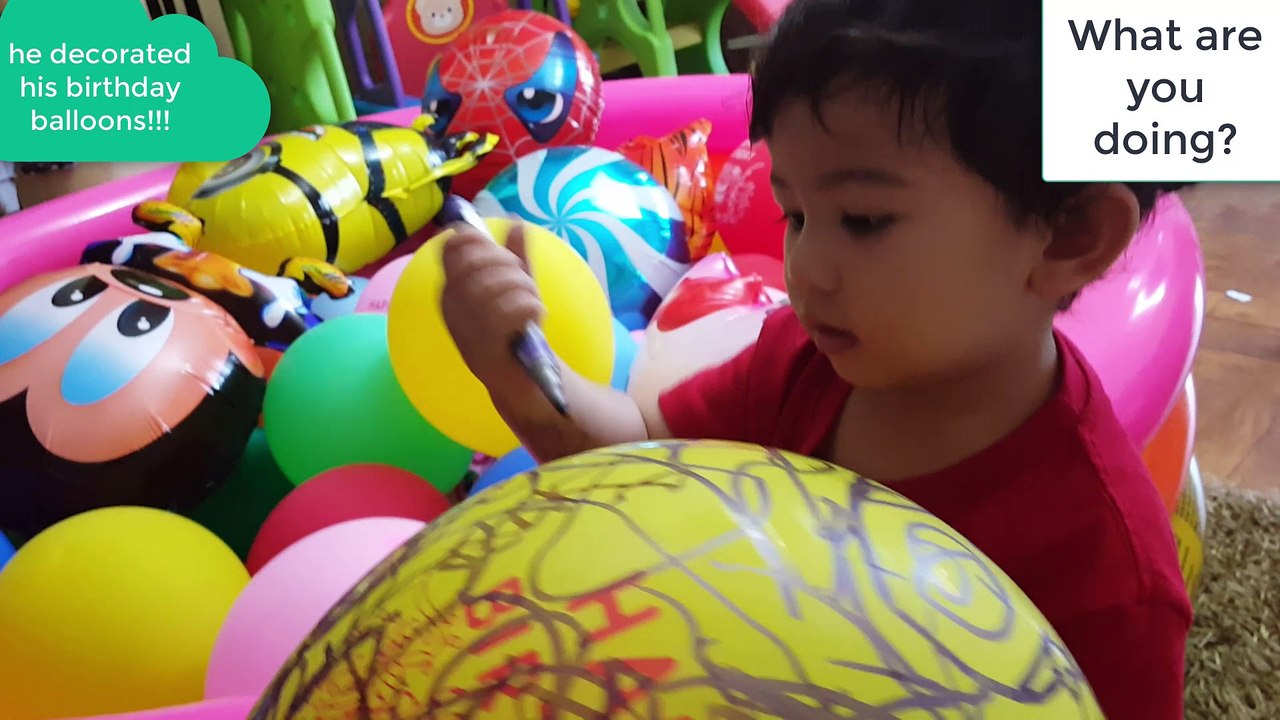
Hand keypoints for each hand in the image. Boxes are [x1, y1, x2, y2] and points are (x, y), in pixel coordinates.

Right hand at [441, 222, 544, 396]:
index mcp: (451, 289)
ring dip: (526, 290)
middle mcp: (451, 306)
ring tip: (533, 304)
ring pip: (498, 284)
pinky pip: (511, 309)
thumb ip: (514, 257)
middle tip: (524, 284)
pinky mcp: (484, 347)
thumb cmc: (515, 332)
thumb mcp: (515, 290)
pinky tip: (536, 317)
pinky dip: (531, 307)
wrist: (522, 382)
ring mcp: (464, 328)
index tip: (504, 259)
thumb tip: (516, 223)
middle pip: (479, 260)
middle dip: (511, 266)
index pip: (453, 246)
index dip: (482, 242)